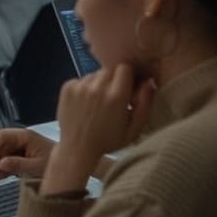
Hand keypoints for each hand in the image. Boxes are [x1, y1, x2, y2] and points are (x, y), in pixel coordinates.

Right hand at [0, 127, 53, 180]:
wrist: (71, 168)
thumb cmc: (58, 166)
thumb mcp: (37, 167)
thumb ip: (18, 164)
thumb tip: (0, 163)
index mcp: (26, 136)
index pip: (1, 137)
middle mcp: (21, 138)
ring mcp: (21, 145)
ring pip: (0, 151)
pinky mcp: (22, 153)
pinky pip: (6, 157)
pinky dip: (0, 166)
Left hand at [46, 63, 155, 192]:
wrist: (77, 148)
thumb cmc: (109, 141)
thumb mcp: (134, 128)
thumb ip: (145, 103)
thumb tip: (149, 82)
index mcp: (116, 96)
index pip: (125, 68)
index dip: (128, 77)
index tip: (128, 88)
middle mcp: (97, 88)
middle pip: (110, 69)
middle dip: (114, 80)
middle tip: (113, 96)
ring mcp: (79, 87)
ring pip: (95, 74)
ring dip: (99, 84)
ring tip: (98, 102)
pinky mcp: (67, 88)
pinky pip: (81, 79)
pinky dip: (85, 87)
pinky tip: (85, 104)